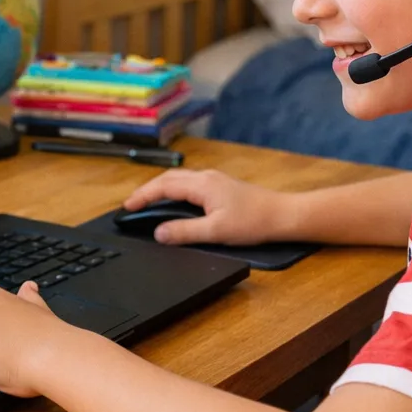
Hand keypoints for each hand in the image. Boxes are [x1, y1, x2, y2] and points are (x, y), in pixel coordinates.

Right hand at [121, 169, 286, 245]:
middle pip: (168, 179)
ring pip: (179, 180)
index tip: (127, 207)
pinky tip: (175, 203)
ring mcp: (215, 181)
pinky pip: (190, 184)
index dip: (142, 196)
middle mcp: (206, 178)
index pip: (163, 187)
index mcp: (202, 185)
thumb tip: (159, 233)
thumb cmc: (254, 222)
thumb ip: (184, 232)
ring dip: (161, 189)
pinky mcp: (222, 187)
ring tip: (148, 203)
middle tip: (133, 205)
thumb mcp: (216, 231)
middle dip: (148, 190)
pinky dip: (175, 191)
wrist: (283, 215)